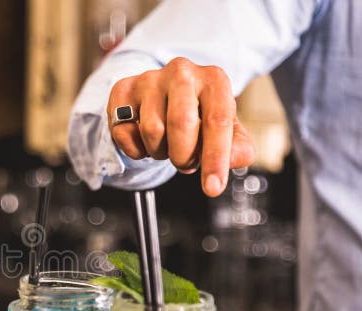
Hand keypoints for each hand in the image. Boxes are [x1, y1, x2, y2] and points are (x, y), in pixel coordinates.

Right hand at [108, 57, 254, 196]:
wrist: (163, 95)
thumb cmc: (198, 115)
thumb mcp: (226, 131)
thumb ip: (238, 149)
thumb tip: (233, 160)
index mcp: (213, 79)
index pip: (216, 120)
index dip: (215, 158)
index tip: (212, 187)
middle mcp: (181, 72)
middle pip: (181, 124)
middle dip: (183, 156)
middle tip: (185, 163)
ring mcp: (149, 79)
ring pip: (152, 131)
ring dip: (160, 152)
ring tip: (166, 145)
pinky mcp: (123, 91)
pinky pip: (125, 134)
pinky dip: (136, 150)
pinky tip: (145, 141)